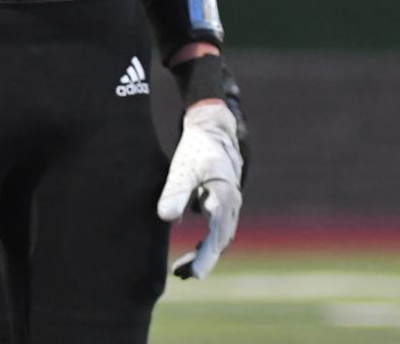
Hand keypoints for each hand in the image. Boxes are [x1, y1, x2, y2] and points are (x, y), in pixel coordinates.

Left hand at [157, 100, 243, 278]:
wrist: (211, 125)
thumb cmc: (195, 146)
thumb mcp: (182, 167)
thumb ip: (176, 191)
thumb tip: (167, 218)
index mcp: (224, 197)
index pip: (217, 235)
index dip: (205, 257)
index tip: (193, 274)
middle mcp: (231, 202)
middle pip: (220, 240)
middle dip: (203, 259)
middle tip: (180, 274)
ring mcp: (230, 201)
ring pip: (221, 235)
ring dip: (205, 252)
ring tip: (183, 268)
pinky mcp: (223, 199)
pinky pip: (218, 226)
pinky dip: (207, 240)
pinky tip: (192, 247)